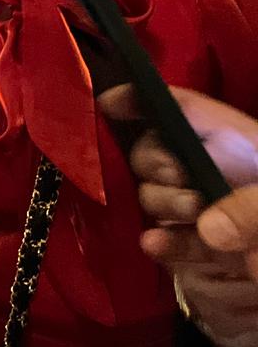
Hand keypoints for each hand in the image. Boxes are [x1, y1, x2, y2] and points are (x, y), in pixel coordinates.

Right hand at [100, 85, 257, 346]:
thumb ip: (236, 184)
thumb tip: (201, 221)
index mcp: (220, 135)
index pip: (169, 107)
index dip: (135, 100)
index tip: (110, 104)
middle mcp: (202, 164)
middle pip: (148, 154)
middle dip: (153, 164)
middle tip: (177, 175)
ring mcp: (201, 206)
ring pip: (153, 198)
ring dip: (163, 202)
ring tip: (194, 209)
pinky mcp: (209, 246)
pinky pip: (172, 241)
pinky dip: (163, 242)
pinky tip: (153, 244)